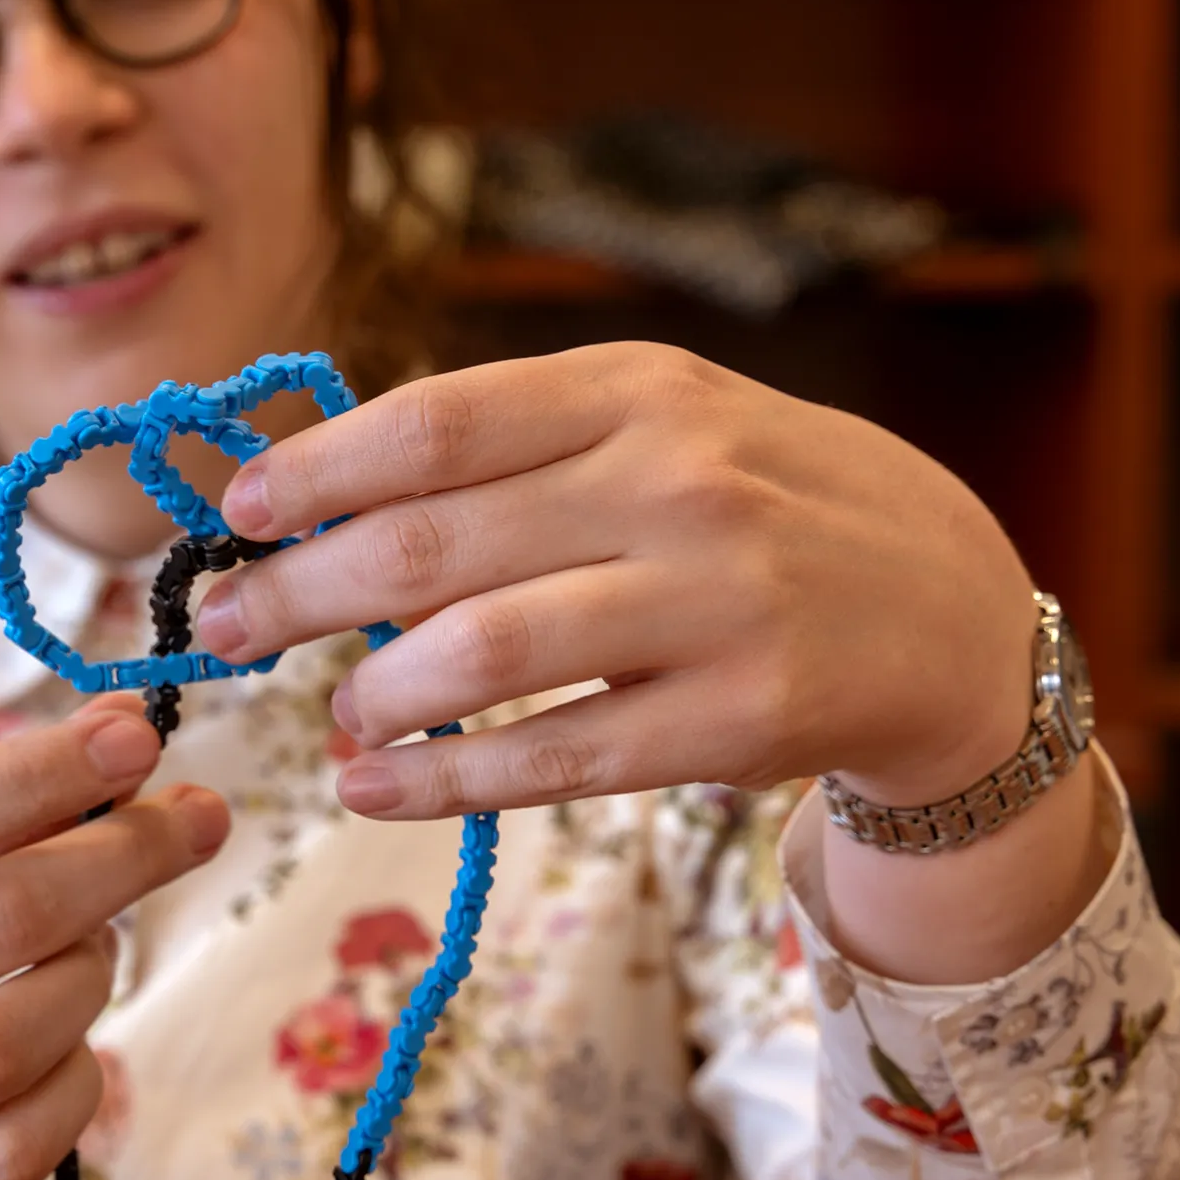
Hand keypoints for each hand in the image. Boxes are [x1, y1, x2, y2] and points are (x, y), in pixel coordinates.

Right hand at [0, 696, 227, 1179]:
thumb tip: (124, 727)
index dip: (42, 774)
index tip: (136, 737)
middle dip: (122, 858)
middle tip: (193, 821)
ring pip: (16, 1039)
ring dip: (90, 974)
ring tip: (92, 946)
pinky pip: (26, 1140)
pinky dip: (76, 1079)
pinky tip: (67, 1042)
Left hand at [195, 342, 1039, 820]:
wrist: (953, 606)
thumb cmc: (760, 504)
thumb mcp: (660, 425)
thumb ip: (513, 446)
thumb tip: (315, 490)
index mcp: (638, 391)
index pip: (437, 424)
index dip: (316, 473)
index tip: (237, 514)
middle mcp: (676, 484)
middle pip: (432, 546)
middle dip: (299, 593)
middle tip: (226, 630)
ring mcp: (715, 604)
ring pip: (483, 657)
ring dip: (374, 696)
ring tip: (336, 715)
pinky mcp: (741, 720)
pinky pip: (554, 759)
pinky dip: (443, 782)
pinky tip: (376, 788)